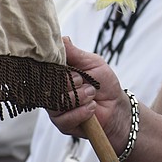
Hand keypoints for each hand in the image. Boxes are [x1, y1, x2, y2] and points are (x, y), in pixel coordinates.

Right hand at [52, 37, 131, 152]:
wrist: (116, 107)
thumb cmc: (104, 83)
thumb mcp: (93, 63)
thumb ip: (75, 53)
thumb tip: (61, 38)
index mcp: (57, 74)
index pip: (45, 68)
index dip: (55, 67)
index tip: (72, 68)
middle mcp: (52, 90)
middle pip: (48, 85)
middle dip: (71, 82)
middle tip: (85, 82)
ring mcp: (55, 107)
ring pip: (56, 102)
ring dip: (78, 97)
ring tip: (92, 94)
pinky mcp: (61, 123)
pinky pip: (63, 118)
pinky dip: (81, 111)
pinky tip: (91, 107)